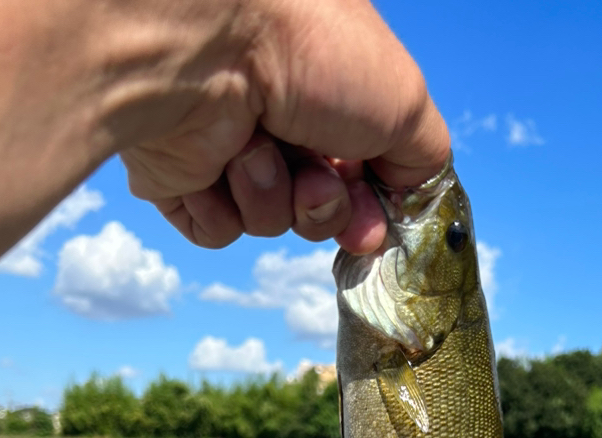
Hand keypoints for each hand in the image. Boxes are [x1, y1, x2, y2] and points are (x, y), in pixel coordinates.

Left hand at [119, 0, 448, 253]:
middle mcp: (276, 110)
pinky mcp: (179, 175)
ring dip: (274, 198)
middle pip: (318, 203)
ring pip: (269, 219)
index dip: (371, 204)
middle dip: (324, 208)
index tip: (374, 224)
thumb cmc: (311, 53)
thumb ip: (423, 158)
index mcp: (327, 84)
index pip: (360, 169)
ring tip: (257, 151)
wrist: (208, 45)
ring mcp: (225, 143)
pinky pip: (216, 229)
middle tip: (316, 190)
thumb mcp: (404, 102)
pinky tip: (219, 165)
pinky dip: (225, 208)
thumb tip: (410, 197)